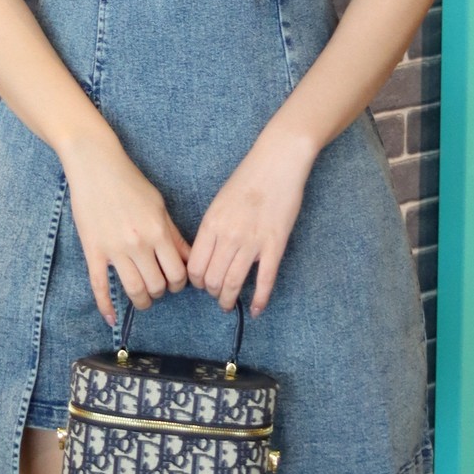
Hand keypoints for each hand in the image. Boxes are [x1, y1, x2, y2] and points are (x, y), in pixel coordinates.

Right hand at [63, 126, 190, 321]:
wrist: (96, 167)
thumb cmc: (130, 182)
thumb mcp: (160, 205)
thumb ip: (174, 235)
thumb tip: (188, 259)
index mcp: (158, 232)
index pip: (177, 272)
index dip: (180, 283)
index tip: (176, 282)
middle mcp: (138, 244)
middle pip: (157, 285)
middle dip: (161, 292)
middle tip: (159, 288)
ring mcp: (114, 250)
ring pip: (133, 290)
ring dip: (142, 301)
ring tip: (144, 299)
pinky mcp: (93, 252)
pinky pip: (99, 286)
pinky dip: (106, 306)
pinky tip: (112, 319)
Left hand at [187, 123, 315, 315]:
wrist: (278, 162)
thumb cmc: (247, 178)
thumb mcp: (219, 202)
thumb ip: (212, 228)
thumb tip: (206, 253)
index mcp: (211, 224)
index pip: (195, 267)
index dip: (195, 282)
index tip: (201, 283)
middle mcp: (228, 236)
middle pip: (212, 280)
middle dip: (211, 293)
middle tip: (216, 295)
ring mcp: (252, 242)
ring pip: (233, 284)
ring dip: (228, 300)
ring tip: (228, 304)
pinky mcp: (275, 245)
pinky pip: (265, 280)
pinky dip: (259, 300)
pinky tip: (256, 310)